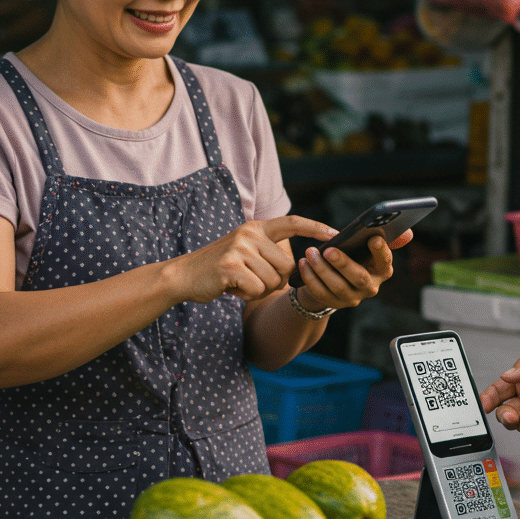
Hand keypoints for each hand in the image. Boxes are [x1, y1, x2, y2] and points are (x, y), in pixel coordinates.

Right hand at [178, 216, 336, 302]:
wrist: (184, 276)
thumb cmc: (220, 269)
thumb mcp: (245, 251)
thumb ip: (268, 252)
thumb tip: (298, 267)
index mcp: (256, 228)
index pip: (292, 223)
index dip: (315, 228)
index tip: (335, 234)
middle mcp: (250, 233)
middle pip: (288, 267)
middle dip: (275, 282)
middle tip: (251, 280)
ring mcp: (240, 248)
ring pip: (273, 280)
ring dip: (259, 290)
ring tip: (239, 282)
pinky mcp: (232, 266)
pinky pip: (258, 289)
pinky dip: (247, 295)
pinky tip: (232, 288)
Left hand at [293, 229, 413, 310]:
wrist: (337, 278)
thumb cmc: (355, 256)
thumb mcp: (368, 246)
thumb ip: (387, 238)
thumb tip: (409, 233)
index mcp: (382, 270)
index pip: (386, 262)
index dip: (381, 252)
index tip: (374, 238)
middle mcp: (371, 287)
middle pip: (359, 278)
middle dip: (343, 263)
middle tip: (329, 249)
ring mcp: (353, 298)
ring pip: (337, 286)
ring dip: (322, 269)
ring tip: (310, 253)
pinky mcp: (335, 304)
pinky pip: (321, 293)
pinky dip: (310, 278)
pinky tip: (303, 264)